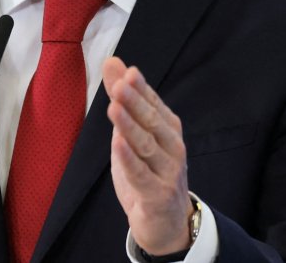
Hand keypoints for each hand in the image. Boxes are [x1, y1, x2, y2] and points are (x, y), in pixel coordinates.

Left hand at [102, 56, 193, 255]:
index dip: (141, 88)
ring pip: (146, 145)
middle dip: (135, 102)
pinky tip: (117, 143)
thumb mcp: (132, 134)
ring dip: (130, 126)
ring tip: (114, 107)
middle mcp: (172, 147)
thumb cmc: (148, 172)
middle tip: (120, 85)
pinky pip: (141, 174)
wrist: (166, 223)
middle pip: (152, 121)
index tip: (127, 71)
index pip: (154, 104)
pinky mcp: (157, 194)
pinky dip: (129, 159)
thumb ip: (123, 100)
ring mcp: (168, 171)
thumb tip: (113, 62)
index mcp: (168, 130)